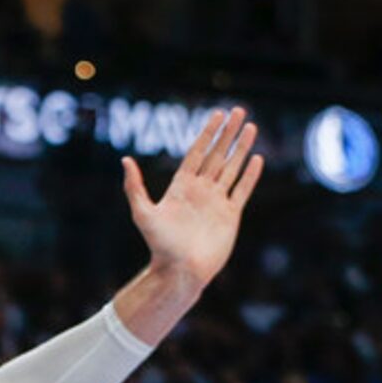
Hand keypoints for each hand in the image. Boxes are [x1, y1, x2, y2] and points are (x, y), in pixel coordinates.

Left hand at [124, 107, 261, 290]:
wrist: (180, 271)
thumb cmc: (159, 246)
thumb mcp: (143, 214)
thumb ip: (135, 188)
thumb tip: (125, 160)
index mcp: (181, 188)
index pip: (197, 153)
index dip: (208, 133)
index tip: (217, 114)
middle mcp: (200, 191)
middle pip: (217, 155)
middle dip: (228, 133)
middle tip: (239, 111)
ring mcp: (216, 202)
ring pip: (232, 168)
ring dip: (242, 147)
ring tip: (251, 127)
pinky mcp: (230, 214)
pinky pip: (242, 189)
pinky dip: (249, 174)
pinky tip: (256, 158)